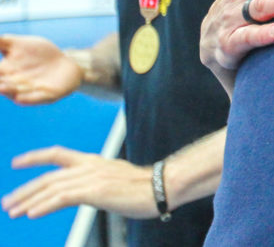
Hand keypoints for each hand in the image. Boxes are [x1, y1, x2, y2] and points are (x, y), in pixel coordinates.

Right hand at [0, 35, 81, 104]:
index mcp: (5, 72)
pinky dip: (28, 98)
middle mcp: (13, 84)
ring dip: (7, 90)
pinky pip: (35, 99)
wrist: (66, 63)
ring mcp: (29, 92)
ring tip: (2, 87)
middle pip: (1, 85)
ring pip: (15, 93)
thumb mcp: (20, 44)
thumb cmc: (40, 54)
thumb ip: (1, 41)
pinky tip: (20, 97)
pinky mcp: (46, 96)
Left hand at [2, 147, 154, 218]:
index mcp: (93, 161)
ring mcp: (92, 178)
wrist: (164, 185)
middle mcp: (89, 166)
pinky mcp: (96, 191)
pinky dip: (45, 205)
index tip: (16, 162)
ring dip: (28, 201)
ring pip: (52, 188)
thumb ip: (97, 183)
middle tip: (7, 203)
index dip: (35, 157)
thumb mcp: (115, 180)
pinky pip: (64, 198)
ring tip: (13, 212)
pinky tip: (32, 213)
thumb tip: (86, 193)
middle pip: (48, 176)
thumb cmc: (145, 187)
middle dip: (24, 190)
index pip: (58, 154)